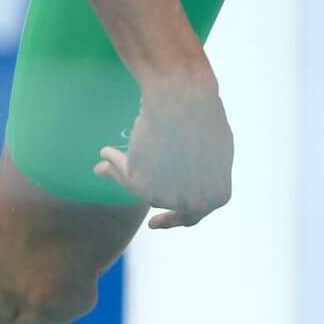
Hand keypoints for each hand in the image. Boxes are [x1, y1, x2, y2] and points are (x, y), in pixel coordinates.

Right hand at [93, 81, 233, 227]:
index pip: (196, 214)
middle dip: (161, 216)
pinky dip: (113, 163)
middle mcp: (194, 202)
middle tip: (151, 223)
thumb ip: (201, 171)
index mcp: (218, 195)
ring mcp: (168, 197)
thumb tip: (182, 177)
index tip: (159, 221)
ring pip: (143, 187)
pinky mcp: (143, 186)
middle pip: (169, 204)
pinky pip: (124, 175)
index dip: (177, 218)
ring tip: (112, 156)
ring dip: (128, 172)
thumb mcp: (212, 148)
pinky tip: (105, 153)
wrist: (183, 100)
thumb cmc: (202, 116)